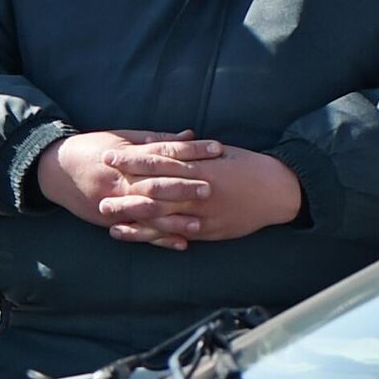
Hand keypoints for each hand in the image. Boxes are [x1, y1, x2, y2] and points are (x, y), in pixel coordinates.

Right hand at [35, 130, 217, 249]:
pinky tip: (181, 244)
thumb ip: (157, 140)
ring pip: (148, 213)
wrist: (54, 170)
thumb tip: (190, 136)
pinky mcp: (111, 221)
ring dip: (174, 220)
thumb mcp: (123, 137)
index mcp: (126, 156)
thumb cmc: (92, 148)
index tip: (217, 149)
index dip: (192, 151)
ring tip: (199, 223)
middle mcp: (120, 181)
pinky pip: (139, 232)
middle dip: (184, 187)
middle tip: (211, 189)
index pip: (164, 152)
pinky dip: (160, 239)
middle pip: (156, 184)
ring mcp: (114, 203)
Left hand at [101, 143, 302, 245]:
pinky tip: (138, 235)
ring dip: (134, 218)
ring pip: (163, 217)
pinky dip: (156, 236)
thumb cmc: (248, 165)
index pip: (158, 161)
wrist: (279, 190)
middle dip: (125, 192)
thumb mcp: (217, 152)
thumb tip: (158, 142)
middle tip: (99, 193)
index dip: (132, 160)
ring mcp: (204, 215)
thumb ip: (187, 150)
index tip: (110, 156)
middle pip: (155, 192)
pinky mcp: (210, 231)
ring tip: (109, 218)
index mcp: (200, 167)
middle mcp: (200, 192)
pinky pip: (178, 235)